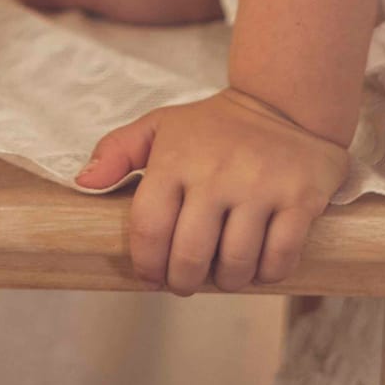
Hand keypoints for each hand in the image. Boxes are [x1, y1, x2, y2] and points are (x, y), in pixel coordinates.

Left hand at [73, 87, 350, 293]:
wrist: (286, 103)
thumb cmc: (215, 127)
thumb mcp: (161, 126)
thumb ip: (117, 151)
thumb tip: (84, 183)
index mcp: (177, 157)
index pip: (149, 229)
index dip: (146, 265)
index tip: (151, 275)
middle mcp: (217, 171)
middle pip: (189, 256)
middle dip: (183, 280)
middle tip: (187, 279)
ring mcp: (261, 186)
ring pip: (235, 264)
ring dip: (227, 280)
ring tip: (224, 272)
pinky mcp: (300, 198)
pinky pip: (279, 259)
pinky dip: (266, 273)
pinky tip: (259, 263)